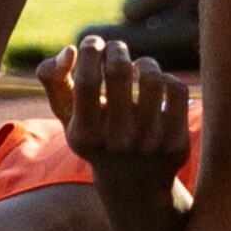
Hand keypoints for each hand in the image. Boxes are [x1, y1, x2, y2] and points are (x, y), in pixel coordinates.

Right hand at [36, 37, 193, 211]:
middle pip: (120, 70)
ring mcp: (149, 143)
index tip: (93, 44)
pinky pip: (177, 91)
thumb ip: (54, 80)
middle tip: (116, 50)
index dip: (90, 50)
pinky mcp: (176, 142)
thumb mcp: (68, 116)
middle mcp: (117, 141)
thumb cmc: (96, 136)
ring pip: (153, 77)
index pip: (87, 79)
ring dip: (145, 63)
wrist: (135, 187)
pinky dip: (167, 79)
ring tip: (138, 68)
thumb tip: (70, 50)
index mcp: (85, 134)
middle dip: (117, 49)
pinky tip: (157, 86)